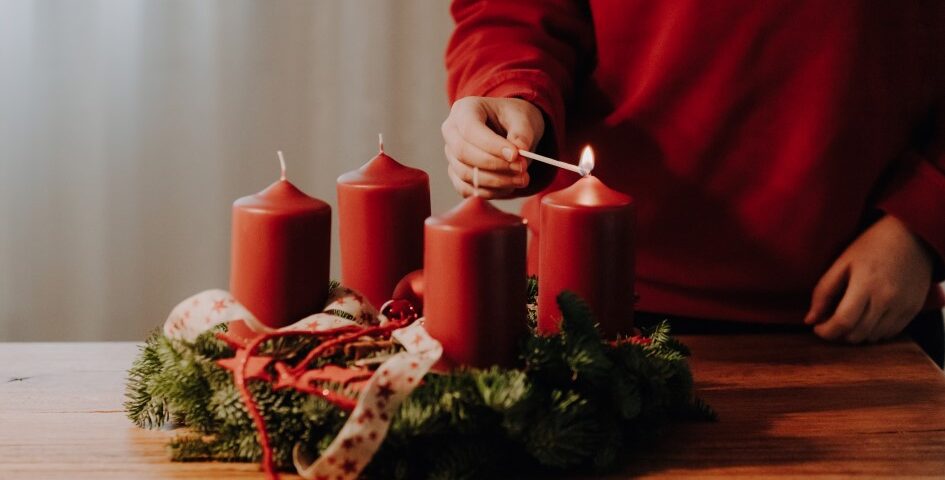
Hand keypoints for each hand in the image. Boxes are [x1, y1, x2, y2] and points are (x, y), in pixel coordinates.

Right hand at [441, 96, 544, 197]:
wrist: (509, 128)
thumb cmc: (513, 119)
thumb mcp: (523, 118)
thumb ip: (522, 134)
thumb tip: (520, 152)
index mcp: (464, 110)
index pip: (470, 129)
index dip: (492, 145)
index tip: (516, 155)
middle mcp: (451, 131)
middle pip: (463, 153)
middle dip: (495, 165)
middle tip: (522, 168)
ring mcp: (451, 154)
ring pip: (465, 174)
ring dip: (496, 182)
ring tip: (521, 179)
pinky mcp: (456, 174)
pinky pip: (466, 189)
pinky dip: (489, 192)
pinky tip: (509, 186)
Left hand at [805, 214, 933, 342]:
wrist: (912, 236)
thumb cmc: (872, 245)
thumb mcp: (842, 262)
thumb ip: (824, 291)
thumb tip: (810, 320)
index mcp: (866, 284)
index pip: (843, 322)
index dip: (826, 331)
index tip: (817, 328)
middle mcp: (887, 299)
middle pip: (857, 334)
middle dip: (838, 334)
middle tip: (830, 323)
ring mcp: (903, 306)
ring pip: (872, 337)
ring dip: (856, 335)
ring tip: (848, 319)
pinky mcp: (913, 310)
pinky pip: (890, 334)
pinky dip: (874, 332)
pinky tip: (867, 318)